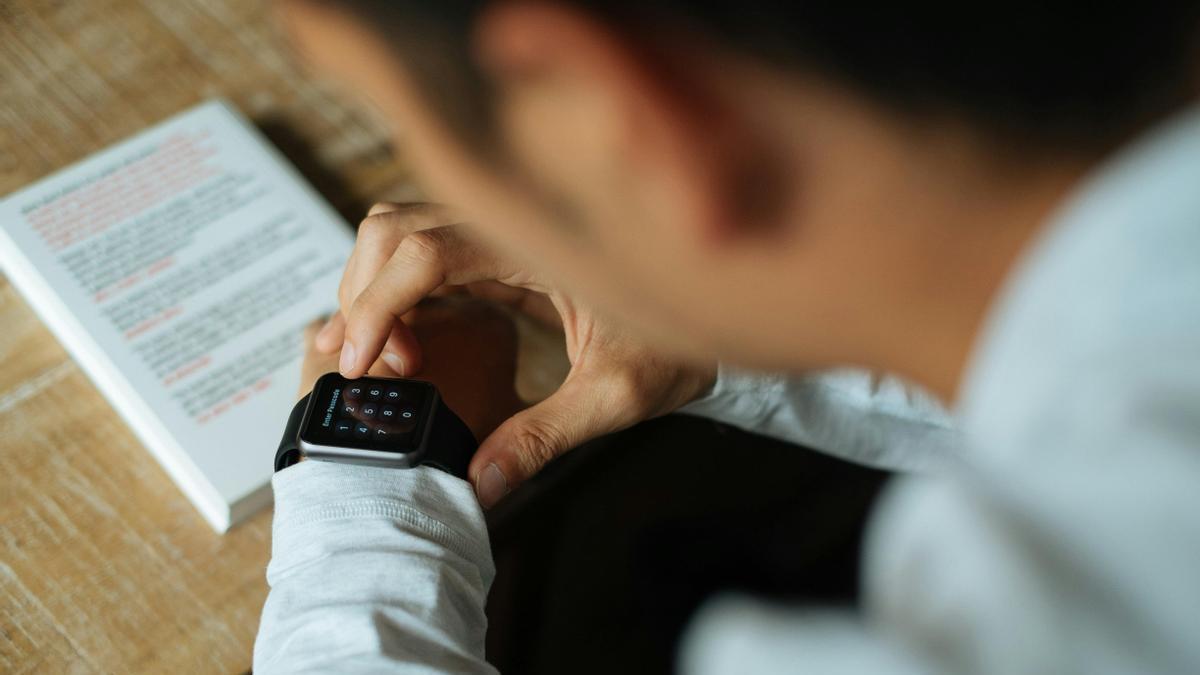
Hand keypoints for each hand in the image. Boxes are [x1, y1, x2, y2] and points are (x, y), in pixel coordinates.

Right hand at [316, 202, 716, 506]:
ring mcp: (502, 230)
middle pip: (394, 229)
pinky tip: (392, 341)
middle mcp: (510, 220)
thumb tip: (482, 482)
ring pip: (400, 232)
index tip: (360, 365)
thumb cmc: (683, 335)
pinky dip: (396, 293)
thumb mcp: (619, 393)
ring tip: (387, 359)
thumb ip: (547, 435)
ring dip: (373, 289)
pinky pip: (427, 256)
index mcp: (536, 239)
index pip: (424, 251)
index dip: (377, 306)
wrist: (721, 300)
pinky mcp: (501, 251)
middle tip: (377, 370)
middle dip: (363, 295)